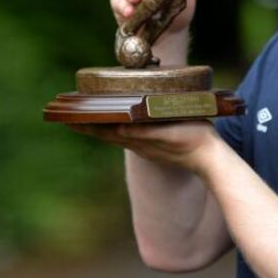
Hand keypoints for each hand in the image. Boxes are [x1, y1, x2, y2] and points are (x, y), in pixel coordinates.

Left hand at [68, 120, 220, 173]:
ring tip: (85, 119)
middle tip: (67, 116)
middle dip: (87, 125)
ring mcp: (147, 145)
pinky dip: (115, 128)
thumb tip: (120, 129)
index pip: (105, 131)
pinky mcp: (156, 144)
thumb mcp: (169, 133)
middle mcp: (139, 144)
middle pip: (106, 133)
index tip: (66, 117)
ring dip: (99, 126)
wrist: (211, 160)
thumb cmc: (193, 141)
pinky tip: (118, 125)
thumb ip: (146, 131)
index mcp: (139, 140)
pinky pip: (128, 135)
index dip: (85, 124)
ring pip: (115, 135)